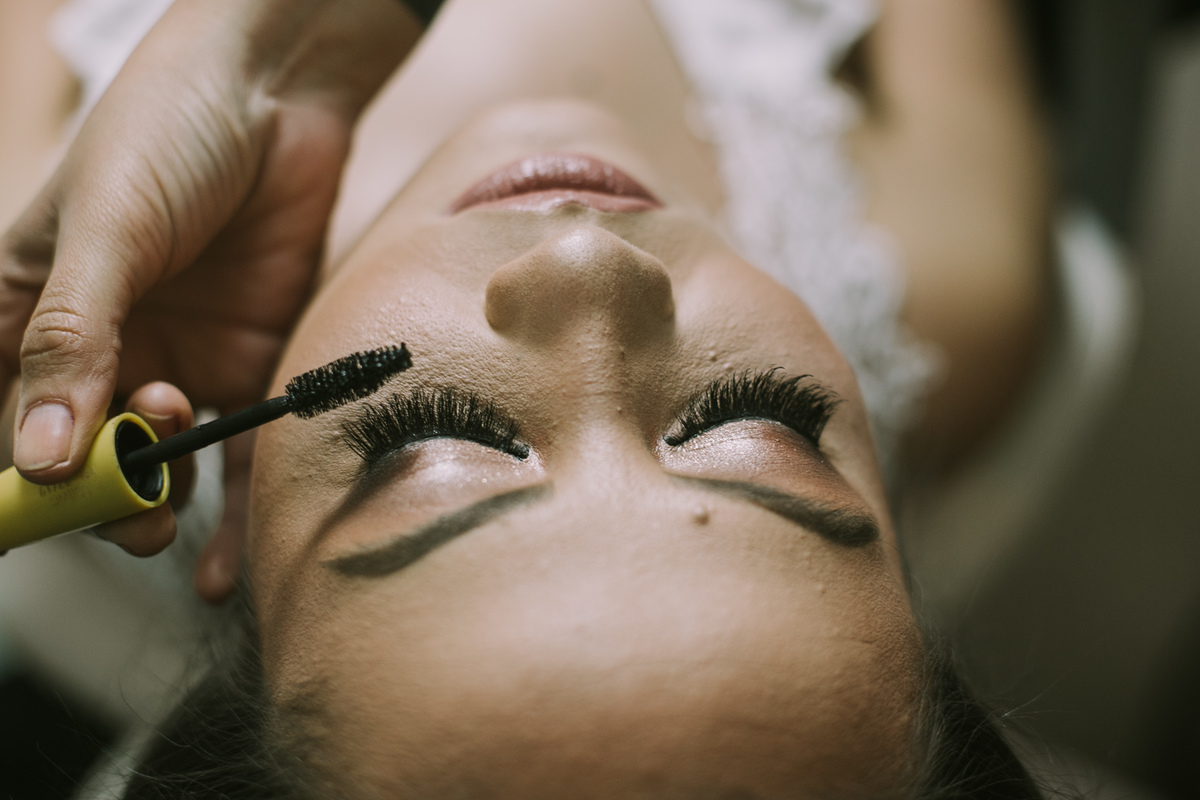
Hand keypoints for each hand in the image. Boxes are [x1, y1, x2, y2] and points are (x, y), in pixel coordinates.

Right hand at [0, 0, 421, 599]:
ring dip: (158, 502)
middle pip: (82, 456)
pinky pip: (237, 454)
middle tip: (131, 507)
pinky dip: (230, 515)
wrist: (279, 94)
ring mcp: (175, 359)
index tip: (39, 518)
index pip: (7, 417)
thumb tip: (42, 453)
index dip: (18, 480)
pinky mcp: (247, 364)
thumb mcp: (106, 228)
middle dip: (98, 497)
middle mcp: (101, 347)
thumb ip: (74, 336)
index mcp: (29, 310)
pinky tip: (221, 572)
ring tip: (170, 496)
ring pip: (155, 466)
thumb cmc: (168, 132)